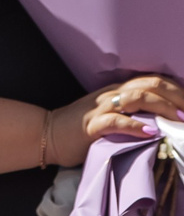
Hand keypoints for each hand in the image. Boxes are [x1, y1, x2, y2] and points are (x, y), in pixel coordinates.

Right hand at [48, 76, 183, 165]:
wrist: (47, 135)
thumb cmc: (81, 129)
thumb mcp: (111, 115)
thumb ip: (133, 113)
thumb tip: (164, 122)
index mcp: (118, 90)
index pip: (154, 80)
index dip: (177, 89)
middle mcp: (112, 94)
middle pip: (151, 84)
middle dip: (177, 96)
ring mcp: (101, 108)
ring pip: (138, 97)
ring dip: (163, 108)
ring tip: (179, 120)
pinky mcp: (91, 125)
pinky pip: (116, 121)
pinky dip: (136, 126)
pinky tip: (151, 132)